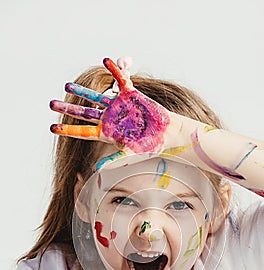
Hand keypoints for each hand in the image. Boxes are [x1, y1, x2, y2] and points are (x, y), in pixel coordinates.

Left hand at [50, 57, 187, 154]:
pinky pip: (121, 81)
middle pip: (84, 113)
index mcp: (107, 133)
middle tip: (51, 104)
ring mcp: (119, 106)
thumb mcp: (130, 154)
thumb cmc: (150, 146)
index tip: (52, 128)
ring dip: (82, 91)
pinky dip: (115, 71)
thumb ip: (113, 160)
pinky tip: (106, 61)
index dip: (68, 130)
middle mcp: (109, 119)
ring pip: (96, 97)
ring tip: (67, 85)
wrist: (167, 134)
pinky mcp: (131, 95)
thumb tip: (96, 169)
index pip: (83, 131)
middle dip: (67, 109)